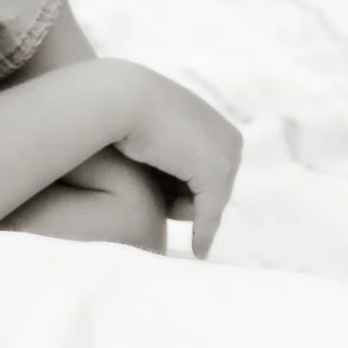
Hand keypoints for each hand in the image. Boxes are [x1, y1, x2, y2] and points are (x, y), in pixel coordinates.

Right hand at [105, 62, 242, 258]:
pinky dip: (204, 234)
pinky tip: (197, 251)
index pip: (207, 169)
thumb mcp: (148, 128)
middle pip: (213, 188)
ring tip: (166, 222)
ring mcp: (224, 154)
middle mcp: (228, 138)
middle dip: (190, 204)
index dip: (187, 191)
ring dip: (191, 216)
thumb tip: (152, 165)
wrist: (119, 96)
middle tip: (167, 218)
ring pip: (210, 202)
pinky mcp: (214, 171)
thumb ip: (160, 149)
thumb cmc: (122, 110)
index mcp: (215, 123)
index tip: (168, 209)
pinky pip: (210, 213)